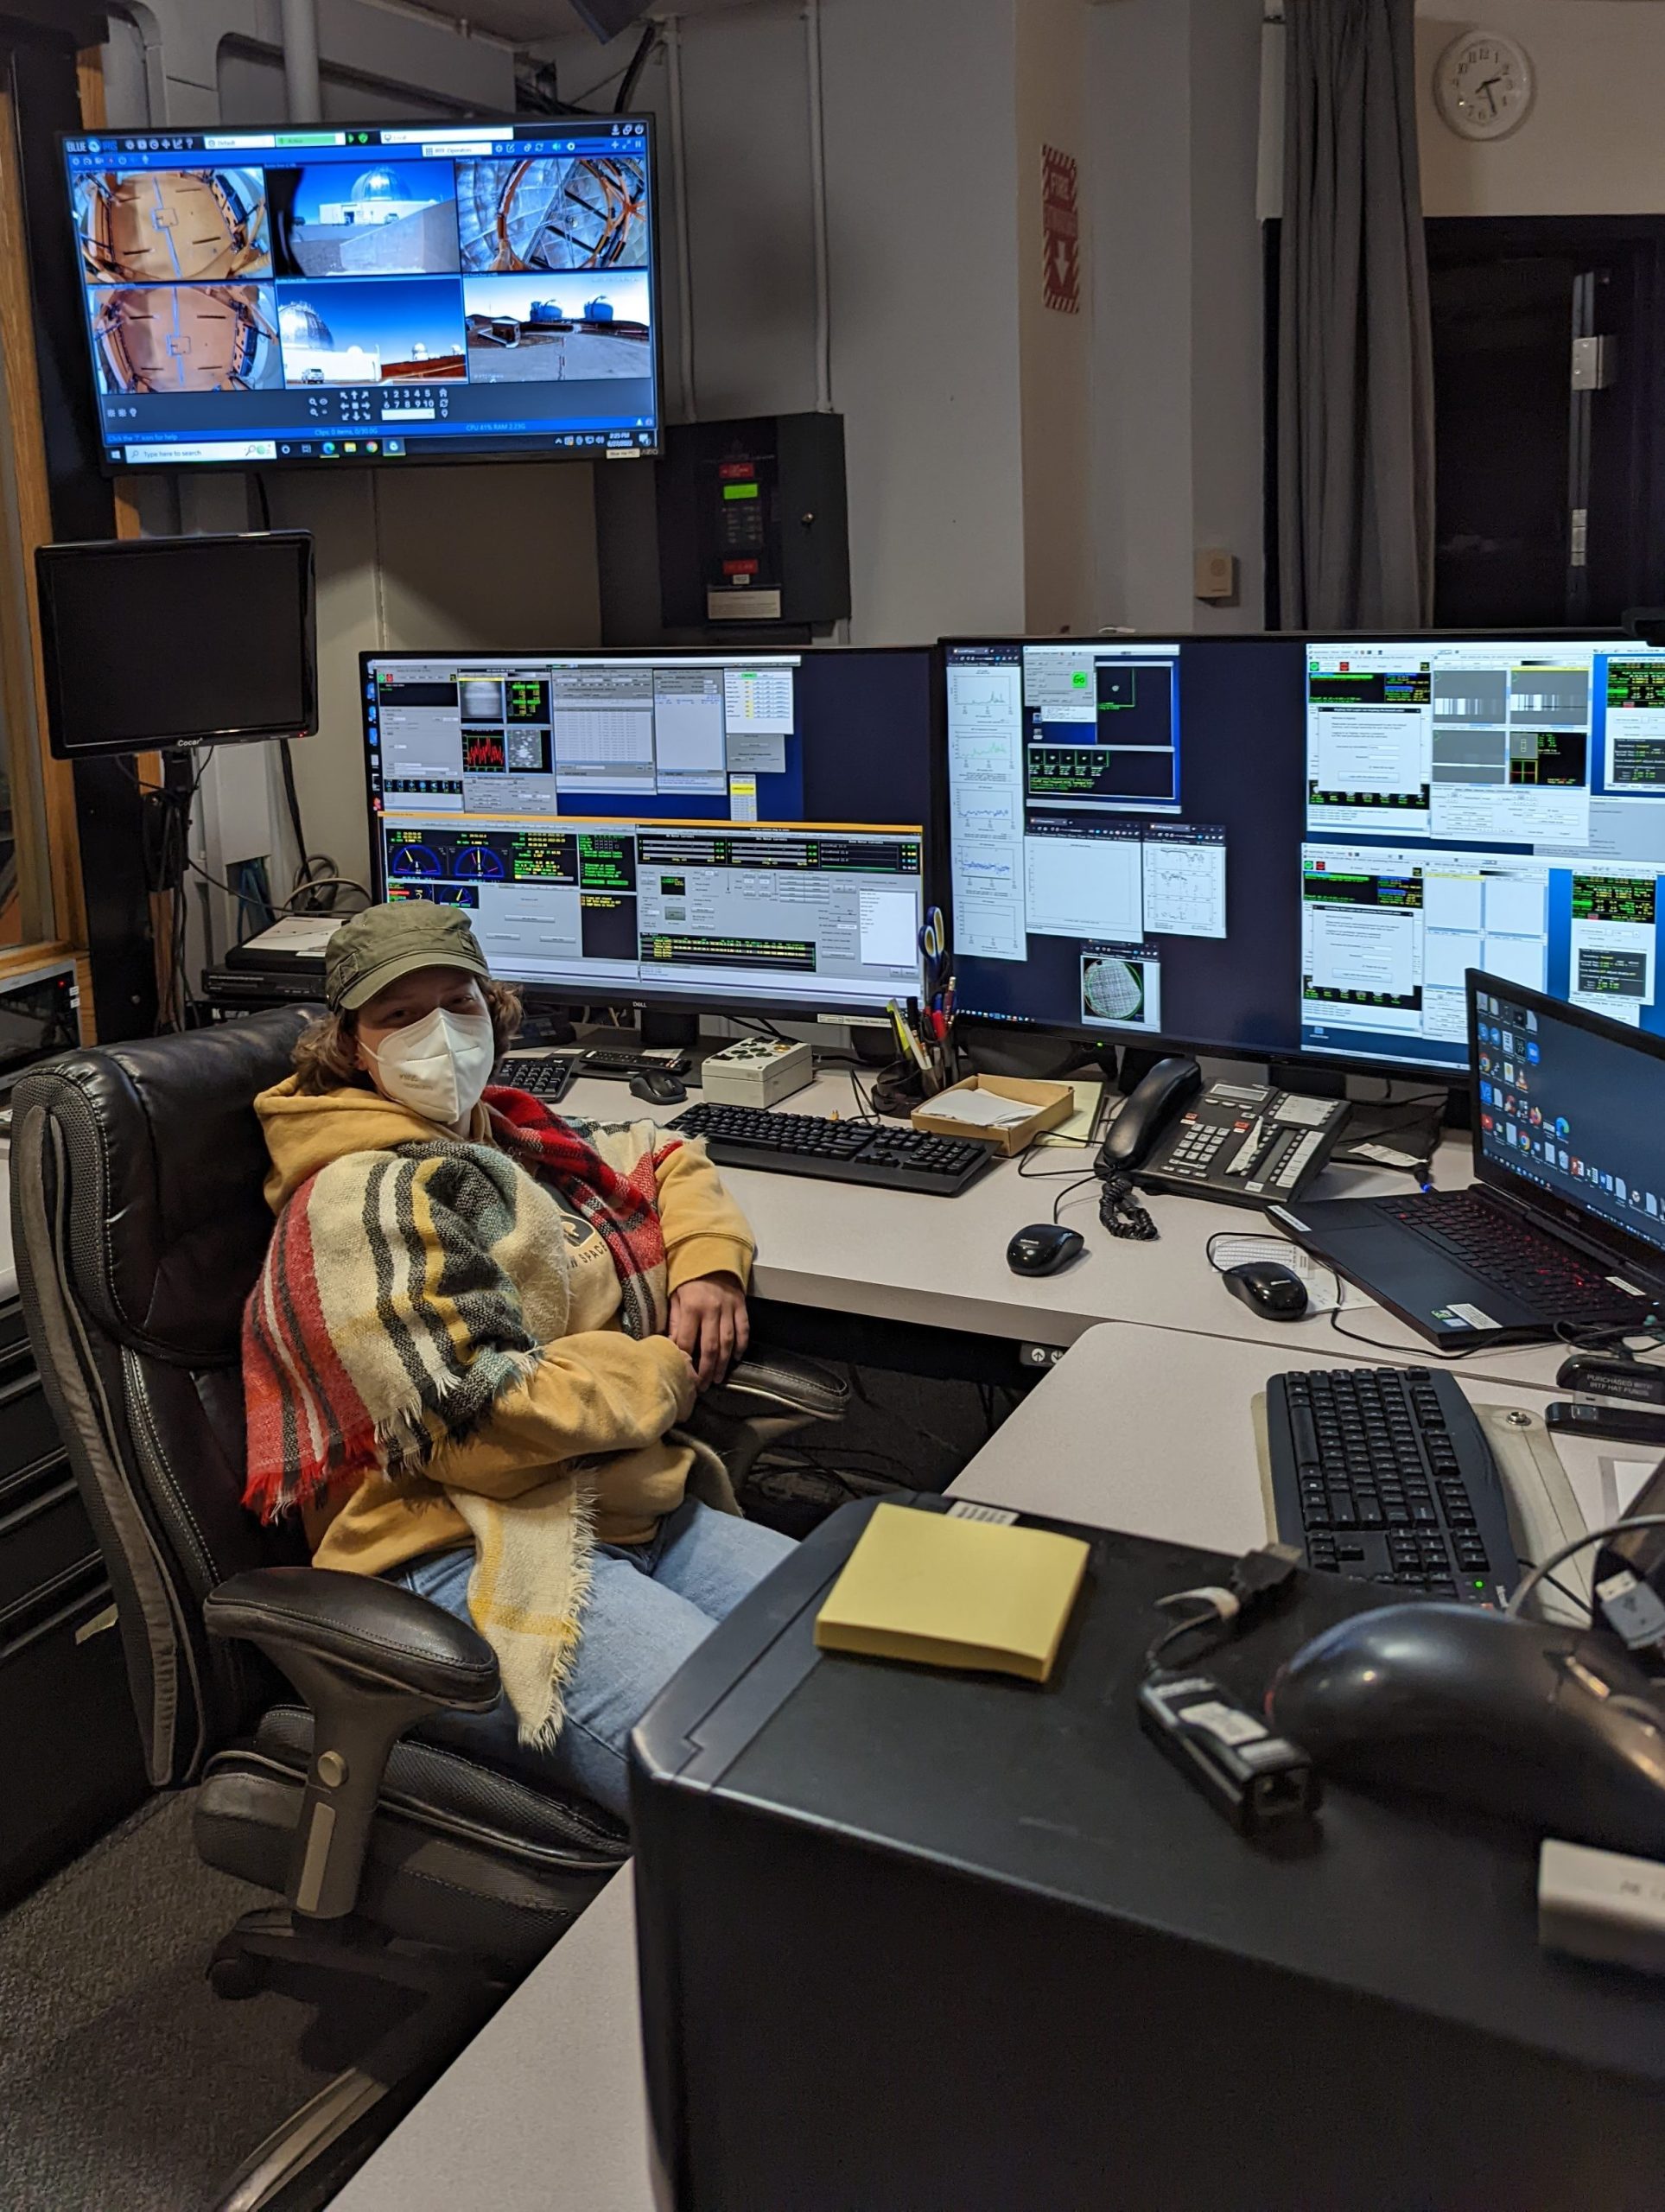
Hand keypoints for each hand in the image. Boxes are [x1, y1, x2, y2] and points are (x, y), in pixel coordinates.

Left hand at [667, 1272, 748, 1391]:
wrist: (710, 1255)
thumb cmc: (688, 1278)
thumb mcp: (674, 1296)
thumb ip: (674, 1322)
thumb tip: (672, 1346)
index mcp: (691, 1307)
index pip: (688, 1342)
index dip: (686, 1361)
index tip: (684, 1376)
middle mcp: (712, 1310)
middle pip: (710, 1347)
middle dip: (707, 1370)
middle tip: (704, 1386)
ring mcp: (729, 1308)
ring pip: (728, 1342)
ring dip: (724, 1364)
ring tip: (719, 1378)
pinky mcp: (741, 1305)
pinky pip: (744, 1329)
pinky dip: (741, 1345)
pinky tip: (736, 1358)